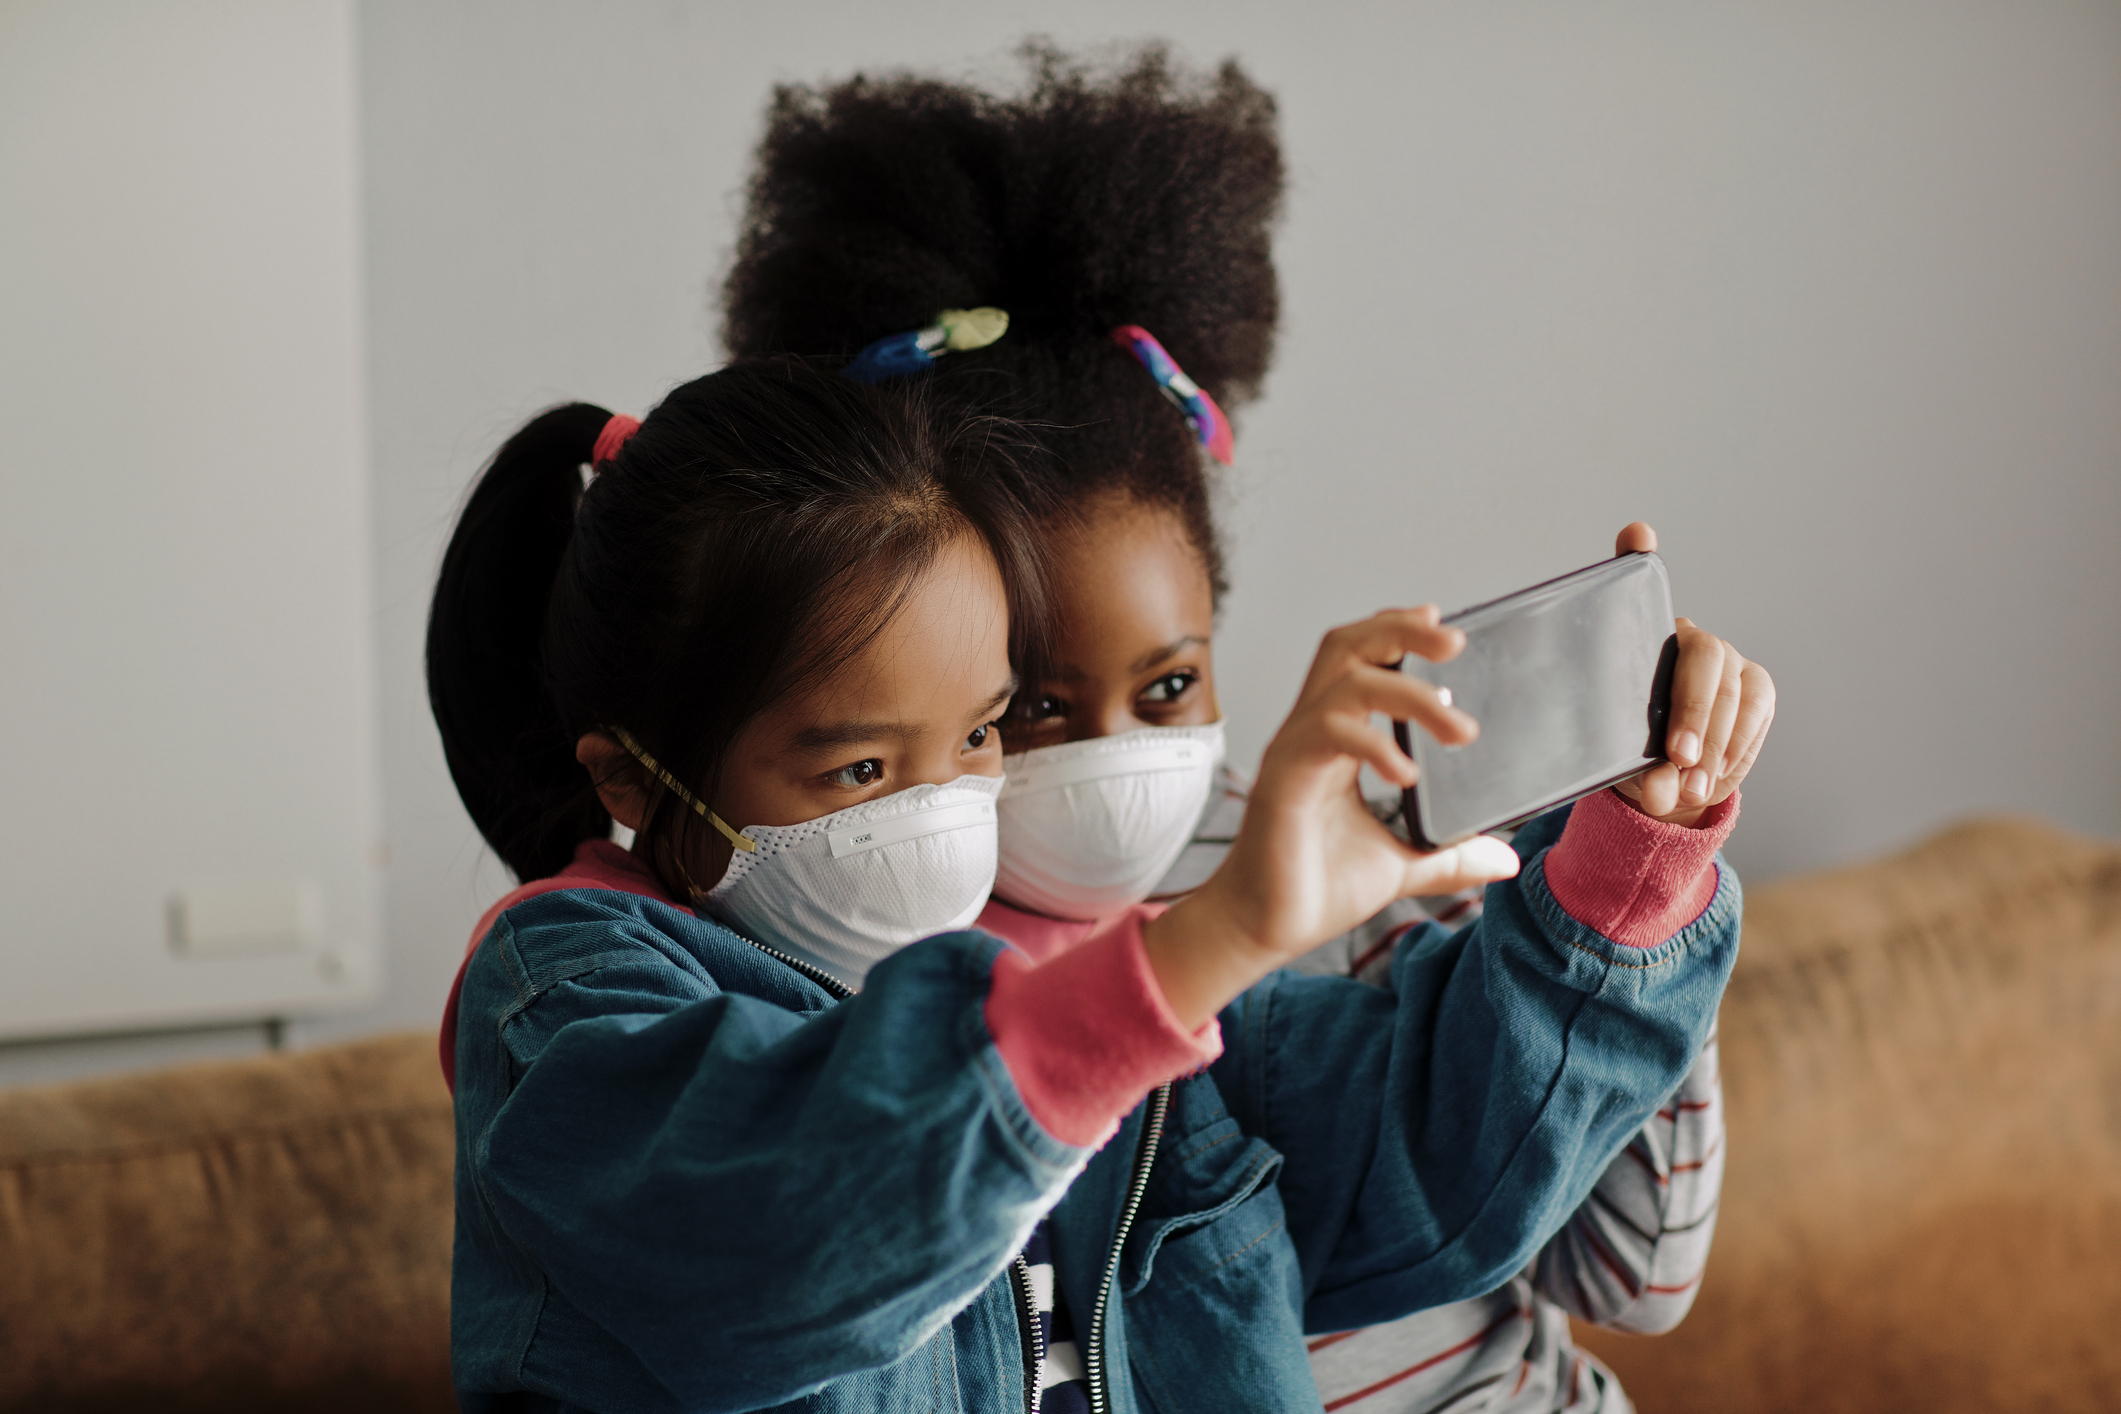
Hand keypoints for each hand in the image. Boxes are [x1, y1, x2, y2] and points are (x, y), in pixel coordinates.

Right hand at [1142, 607, 1521, 1027]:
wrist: (1266, 929)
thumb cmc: (1316, 887)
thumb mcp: (1403, 863)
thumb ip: (1450, 854)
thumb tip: (1506, 857)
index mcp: (1335, 739)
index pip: (1359, 659)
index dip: (1396, 631)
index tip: (1445, 628)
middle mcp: (1311, 733)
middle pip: (1346, 647)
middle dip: (1401, 631)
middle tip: (1456, 643)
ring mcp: (1296, 751)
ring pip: (1346, 682)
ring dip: (1408, 692)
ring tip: (1458, 727)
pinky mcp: (1286, 778)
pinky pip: (1328, 733)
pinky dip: (1374, 743)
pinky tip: (1406, 776)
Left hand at [1608, 523, 1775, 828]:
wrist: (1671, 777)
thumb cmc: (1631, 755)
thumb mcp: (1612, 758)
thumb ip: (1635, 770)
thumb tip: (1662, 791)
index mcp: (1643, 640)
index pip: (1639, 580)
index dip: (1637, 555)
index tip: (1637, 534)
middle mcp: (1691, 638)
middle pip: (1703, 656)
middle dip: (1694, 711)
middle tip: (1679, 758)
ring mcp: (1730, 660)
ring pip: (1734, 692)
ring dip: (1716, 745)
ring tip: (1692, 788)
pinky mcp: (1760, 687)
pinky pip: (1756, 715)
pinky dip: (1736, 751)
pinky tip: (1716, 780)